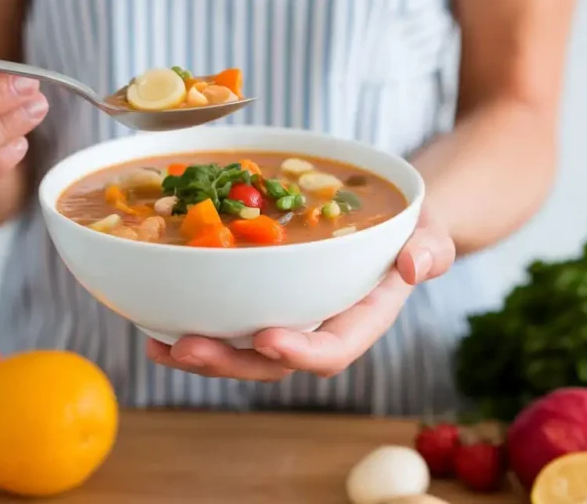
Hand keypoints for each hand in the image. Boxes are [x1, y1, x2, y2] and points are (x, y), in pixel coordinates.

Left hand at [147, 210, 455, 380]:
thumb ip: (432, 248)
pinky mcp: (262, 304)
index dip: (300, 352)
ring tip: (159, 345)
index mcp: (358, 321)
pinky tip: (154, 324)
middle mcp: (317, 328)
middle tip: (186, 347)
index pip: (331, 350)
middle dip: (229, 361)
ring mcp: (287, 319)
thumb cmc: (409, 228)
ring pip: (241, 351)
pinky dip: (189, 325)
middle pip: (272, 363)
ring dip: (200, 354)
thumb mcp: (431, 230)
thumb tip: (415, 266)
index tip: (268, 339)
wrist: (385, 221)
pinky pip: (226, 324)